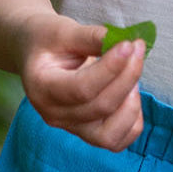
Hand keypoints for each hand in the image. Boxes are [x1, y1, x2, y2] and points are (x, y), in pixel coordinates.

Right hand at [16, 11, 145, 150]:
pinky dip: (132, 120)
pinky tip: (132, 92)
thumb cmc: (46, 40)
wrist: (34, 54)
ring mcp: (71, 127)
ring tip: (132, 72)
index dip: (111, 68)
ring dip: (132, 103)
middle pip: (101, 107)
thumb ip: (92, 37)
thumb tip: (126, 43)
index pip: (82, 88)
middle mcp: (54, 115)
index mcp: (42, 87)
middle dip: (127, 76)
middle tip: (138, 47)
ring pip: (110, 134)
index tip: (129, 44)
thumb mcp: (63, 30)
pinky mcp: (87, 132)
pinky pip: (117, 140)